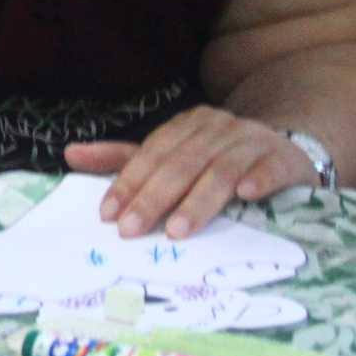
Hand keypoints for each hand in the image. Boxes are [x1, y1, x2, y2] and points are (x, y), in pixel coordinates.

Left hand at [66, 104, 317, 238]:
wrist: (286, 150)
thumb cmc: (217, 159)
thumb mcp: (171, 155)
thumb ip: (123, 158)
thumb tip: (70, 154)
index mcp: (188, 125)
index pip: (152, 154)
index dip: (128, 183)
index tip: (109, 215)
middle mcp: (219, 128)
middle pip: (181, 163)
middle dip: (154, 198)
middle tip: (132, 230)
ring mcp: (254, 141)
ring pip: (222, 170)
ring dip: (198, 201)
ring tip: (176, 230)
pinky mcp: (286, 159)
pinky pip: (271, 168)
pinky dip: (258, 179)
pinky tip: (246, 196)